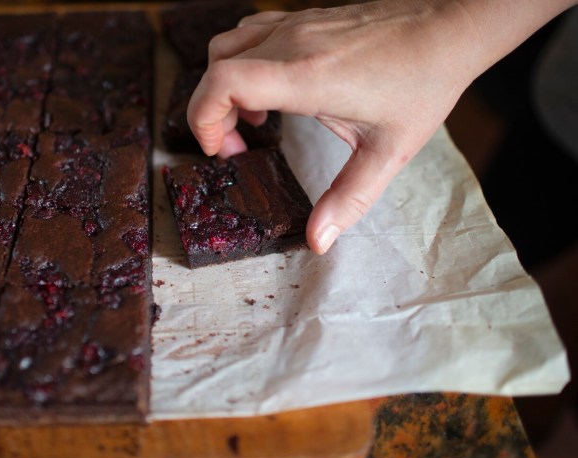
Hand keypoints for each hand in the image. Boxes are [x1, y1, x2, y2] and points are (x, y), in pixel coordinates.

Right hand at [187, 0, 575, 253]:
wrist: (448, 28)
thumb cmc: (422, 84)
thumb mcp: (388, 152)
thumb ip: (349, 199)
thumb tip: (317, 241)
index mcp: (308, 76)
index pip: (224, 82)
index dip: (204, 118)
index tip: (221, 150)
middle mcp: (293, 43)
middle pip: (216, 67)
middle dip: (212, 112)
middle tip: (238, 147)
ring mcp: (296, 25)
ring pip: (228, 46)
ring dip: (225, 86)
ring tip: (251, 120)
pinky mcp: (303, 18)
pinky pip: (250, 35)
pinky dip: (243, 64)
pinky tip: (270, 90)